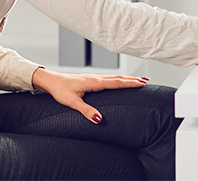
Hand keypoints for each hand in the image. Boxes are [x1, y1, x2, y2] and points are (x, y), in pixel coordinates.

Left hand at [31, 68, 147, 123]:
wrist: (51, 81)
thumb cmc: (60, 91)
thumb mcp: (73, 103)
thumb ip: (86, 111)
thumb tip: (99, 120)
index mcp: (95, 82)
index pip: (117, 82)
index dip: (131, 83)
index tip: (143, 83)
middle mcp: (96, 78)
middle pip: (119, 78)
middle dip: (133, 79)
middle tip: (146, 80)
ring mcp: (94, 78)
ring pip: (114, 77)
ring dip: (126, 78)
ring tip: (137, 80)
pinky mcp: (90, 79)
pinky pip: (109, 78)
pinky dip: (118, 79)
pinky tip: (118, 81)